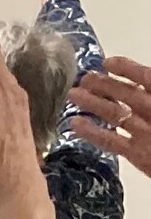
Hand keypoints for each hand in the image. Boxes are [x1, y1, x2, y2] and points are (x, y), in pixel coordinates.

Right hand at [73, 55, 150, 173]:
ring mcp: (148, 135)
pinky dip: (94, 134)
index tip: (108, 62)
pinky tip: (76, 126)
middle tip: (83, 80)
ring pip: (117, 116)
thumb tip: (147, 81)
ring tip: (73, 98)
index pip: (148, 80)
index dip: (129, 70)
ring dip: (94, 106)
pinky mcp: (139, 156)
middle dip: (105, 86)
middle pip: (128, 96)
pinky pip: (114, 142)